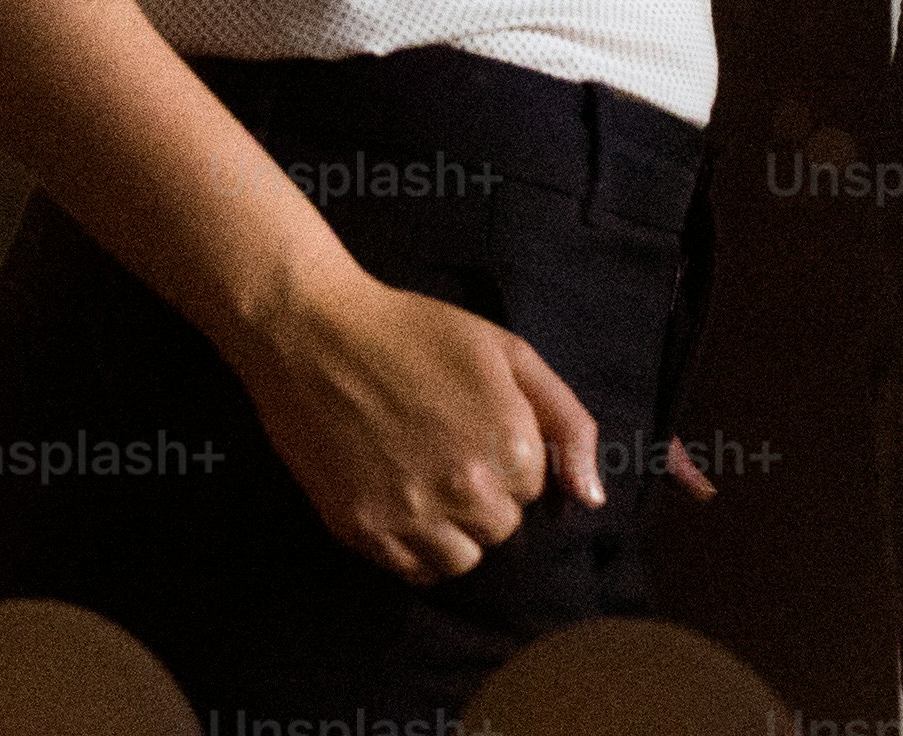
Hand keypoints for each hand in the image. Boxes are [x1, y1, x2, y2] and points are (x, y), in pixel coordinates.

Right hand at [231, 264, 605, 579]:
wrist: (310, 329)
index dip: (504, 457)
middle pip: (500, 529)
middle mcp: (468, 487)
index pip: (534, 490)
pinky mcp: (364, 530)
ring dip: (450, 528)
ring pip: (463, 560)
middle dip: (480, 495)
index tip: (467, 424)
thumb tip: (591, 499)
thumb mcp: (505, 351)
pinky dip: (413, 547)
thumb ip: (567, 422)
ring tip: (418, 478)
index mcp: (511, 442)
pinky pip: (415, 572)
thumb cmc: (412, 332)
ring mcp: (414, 514)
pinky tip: (396, 500)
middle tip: (439, 448)